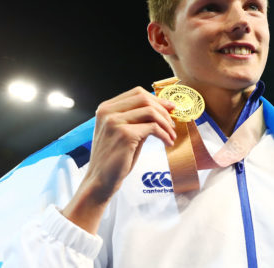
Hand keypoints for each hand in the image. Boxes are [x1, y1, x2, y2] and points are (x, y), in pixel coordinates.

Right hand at [62, 86, 175, 232]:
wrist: (100, 180)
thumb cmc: (114, 157)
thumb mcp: (124, 131)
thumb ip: (138, 119)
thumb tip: (164, 109)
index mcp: (106, 108)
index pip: (137, 93)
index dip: (157, 99)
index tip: (170, 108)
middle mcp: (108, 112)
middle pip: (144, 99)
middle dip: (163, 109)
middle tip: (173, 123)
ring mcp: (115, 122)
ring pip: (150, 112)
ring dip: (166, 123)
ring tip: (171, 135)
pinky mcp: (125, 134)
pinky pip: (153, 128)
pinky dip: (165, 134)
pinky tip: (168, 142)